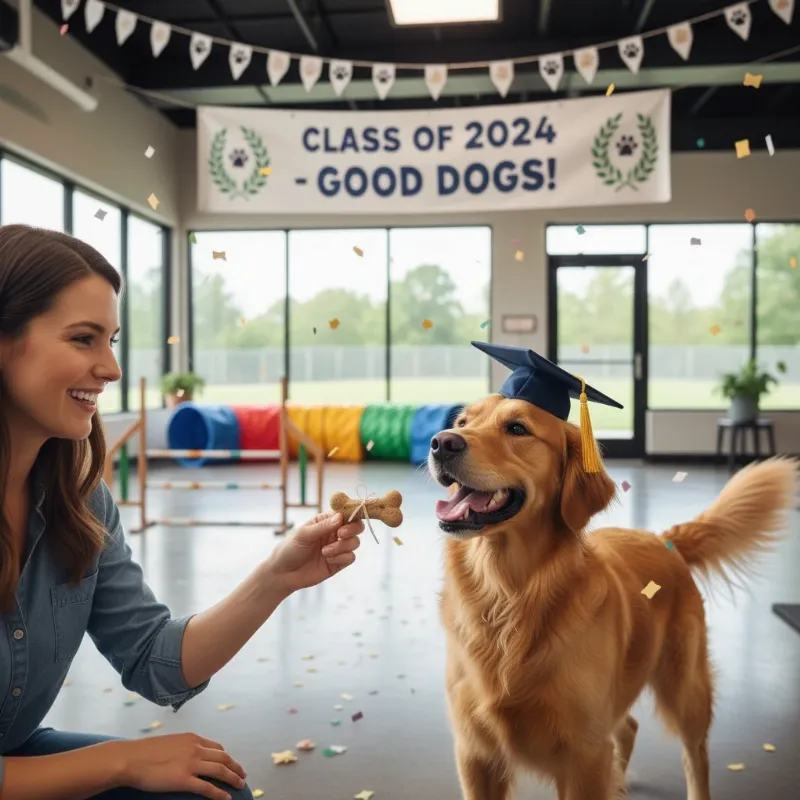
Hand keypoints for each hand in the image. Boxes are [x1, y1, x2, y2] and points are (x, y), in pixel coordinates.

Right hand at [107, 733, 246, 799]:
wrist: (131, 759)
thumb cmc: (145, 752)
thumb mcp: (170, 742)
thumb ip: (182, 747)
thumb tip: (186, 754)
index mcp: (192, 738)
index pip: (217, 747)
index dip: (226, 757)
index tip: (231, 763)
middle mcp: (196, 748)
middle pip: (223, 758)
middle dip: (235, 767)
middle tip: (242, 775)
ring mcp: (191, 764)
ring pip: (220, 771)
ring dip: (233, 778)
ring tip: (240, 785)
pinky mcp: (184, 780)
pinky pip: (208, 788)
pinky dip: (220, 793)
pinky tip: (226, 798)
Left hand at [267, 511, 363, 592]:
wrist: (284, 574)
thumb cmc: (290, 549)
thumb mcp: (303, 534)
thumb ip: (322, 526)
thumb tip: (341, 517)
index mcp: (326, 521)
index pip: (345, 513)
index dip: (351, 513)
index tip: (349, 518)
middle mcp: (334, 533)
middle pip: (356, 526)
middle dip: (352, 529)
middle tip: (340, 534)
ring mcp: (338, 548)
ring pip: (354, 542)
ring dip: (342, 546)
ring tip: (325, 552)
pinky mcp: (339, 562)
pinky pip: (350, 557)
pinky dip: (341, 557)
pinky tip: (328, 560)